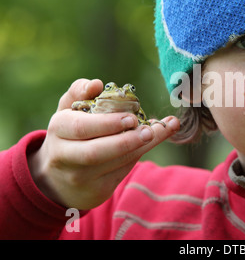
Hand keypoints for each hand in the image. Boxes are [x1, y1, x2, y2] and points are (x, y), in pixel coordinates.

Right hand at [28, 79, 179, 209]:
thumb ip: (79, 92)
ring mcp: (81, 177)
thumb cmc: (69, 135)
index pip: (81, 127)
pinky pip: (122, 172)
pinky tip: (152, 141)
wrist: (58, 178)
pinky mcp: (97, 190)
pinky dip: (139, 155)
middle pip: (96, 152)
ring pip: (115, 163)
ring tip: (157, 132)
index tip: (132, 117)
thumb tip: (96, 84)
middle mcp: (66, 156)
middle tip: (148, 130)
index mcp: (59, 130)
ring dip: (140, 147)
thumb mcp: (68, 111)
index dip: (108, 123)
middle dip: (126, 141)